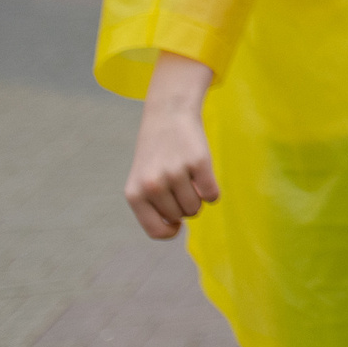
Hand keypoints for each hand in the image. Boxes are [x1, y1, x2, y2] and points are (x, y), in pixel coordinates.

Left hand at [125, 52, 219, 239]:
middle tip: (180, 184)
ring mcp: (175, 173)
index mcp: (134, 194)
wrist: (168, 115)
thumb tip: (175, 228)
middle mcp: (152, 185)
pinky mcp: (198, 162)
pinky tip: (204, 176)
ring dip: (198, 198)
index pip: (156, 230)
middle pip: (180, 217)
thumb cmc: (157, 154)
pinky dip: (213, 191)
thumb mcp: (143, 181)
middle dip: (184, 206)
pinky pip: (212, 195)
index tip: (177, 224)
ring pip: (196, 208)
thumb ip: (152, 208)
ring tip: (190, 179)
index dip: (170, 231)